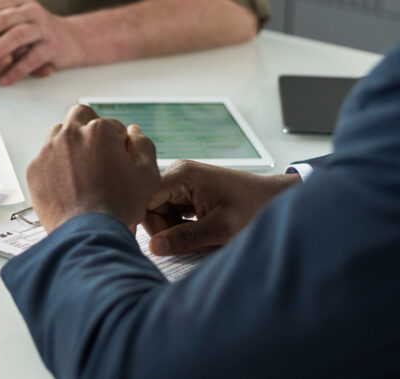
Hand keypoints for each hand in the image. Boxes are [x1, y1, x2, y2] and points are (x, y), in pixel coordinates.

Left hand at [0, 0, 83, 85]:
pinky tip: (2, 80)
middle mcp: (31, 10)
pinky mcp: (53, 46)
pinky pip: (32, 58)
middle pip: (1, 20)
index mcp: (18, 0)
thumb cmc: (35, 30)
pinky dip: (16, 70)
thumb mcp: (13, 19)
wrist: (73, 39)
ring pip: (16, 36)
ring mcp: (44, 27)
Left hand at [26, 104, 159, 232]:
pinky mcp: (34, 169)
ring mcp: (48, 151)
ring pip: (58, 134)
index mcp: (98, 130)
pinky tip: (67, 184)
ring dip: (70, 144)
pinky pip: (45, 159)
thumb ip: (143, 146)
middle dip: (90, 128)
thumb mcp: (147, 176)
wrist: (87, 232)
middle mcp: (69, 134)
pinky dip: (55, 167)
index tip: (119, 162)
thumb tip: (134, 130)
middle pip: (80, 116)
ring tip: (82, 168)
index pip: (113, 126)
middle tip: (98, 152)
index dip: (119, 144)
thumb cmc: (119, 205)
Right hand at [142, 160, 299, 255]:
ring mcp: (182, 181)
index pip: (144, 198)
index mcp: (182, 175)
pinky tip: (197, 228)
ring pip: (158, 209)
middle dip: (161, 227)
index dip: (147, 222)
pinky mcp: (187, 190)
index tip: (161, 243)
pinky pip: (169, 208)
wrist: (276, 200)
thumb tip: (154, 248)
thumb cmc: (254, 209)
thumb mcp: (220, 229)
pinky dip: (179, 223)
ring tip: (197, 234)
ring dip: (171, 227)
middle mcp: (178, 173)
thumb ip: (185, 238)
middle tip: (184, 241)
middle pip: (149, 204)